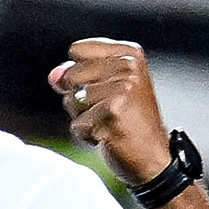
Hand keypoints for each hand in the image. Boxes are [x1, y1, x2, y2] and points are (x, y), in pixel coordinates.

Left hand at [48, 38, 172, 185]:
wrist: (154, 158)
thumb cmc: (128, 123)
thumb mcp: (106, 90)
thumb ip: (76, 75)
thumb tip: (54, 76)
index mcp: (130, 54)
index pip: (77, 50)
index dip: (79, 73)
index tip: (104, 88)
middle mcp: (128, 67)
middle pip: (71, 75)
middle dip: (80, 98)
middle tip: (108, 110)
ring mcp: (122, 88)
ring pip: (71, 100)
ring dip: (83, 118)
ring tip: (109, 123)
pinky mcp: (113, 112)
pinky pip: (76, 124)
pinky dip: (86, 135)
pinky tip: (109, 136)